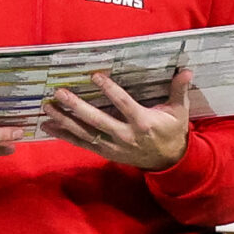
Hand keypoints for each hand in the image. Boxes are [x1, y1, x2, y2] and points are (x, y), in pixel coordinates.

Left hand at [41, 72, 190, 171]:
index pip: (123, 104)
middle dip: (77, 107)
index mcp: (143, 122)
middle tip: (59, 93)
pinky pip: (82, 144)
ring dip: (65, 121)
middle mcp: (125, 135)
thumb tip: (186, 70)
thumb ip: (179, 90)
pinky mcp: (105, 152)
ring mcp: (113, 146)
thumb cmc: (172, 132)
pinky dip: (64, 135)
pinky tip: (48, 127)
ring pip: (85, 133)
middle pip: (97, 120)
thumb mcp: (179, 112)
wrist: (169, 163)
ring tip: (47, 108)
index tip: (95, 76)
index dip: (109, 90)